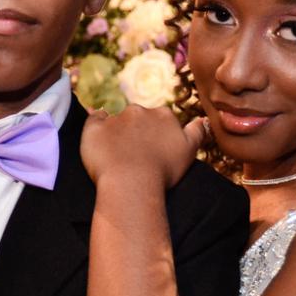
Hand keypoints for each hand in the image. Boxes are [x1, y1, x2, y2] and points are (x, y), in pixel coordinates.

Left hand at [80, 105, 206, 188]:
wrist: (131, 184)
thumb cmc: (163, 172)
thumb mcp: (189, 152)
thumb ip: (197, 132)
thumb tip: (201, 120)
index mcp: (163, 115)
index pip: (159, 120)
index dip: (155, 136)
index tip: (152, 152)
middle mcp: (139, 111)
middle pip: (137, 118)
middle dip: (136, 132)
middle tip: (134, 157)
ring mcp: (115, 118)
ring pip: (115, 120)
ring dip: (116, 132)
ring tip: (116, 156)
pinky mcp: (94, 128)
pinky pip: (94, 120)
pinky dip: (96, 127)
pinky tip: (98, 141)